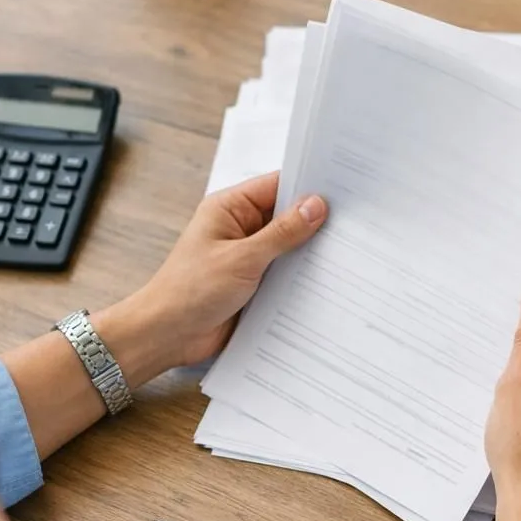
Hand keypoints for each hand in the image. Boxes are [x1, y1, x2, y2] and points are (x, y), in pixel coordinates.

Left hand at [114, 172, 327, 375]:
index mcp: (229, 208)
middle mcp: (240, 228)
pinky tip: (326, 281)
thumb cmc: (189, 291)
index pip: (277, 185)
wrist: (168, 335)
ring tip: (346, 253)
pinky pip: (284, 273)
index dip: (308, 185)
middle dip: (314, 222)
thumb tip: (315, 206)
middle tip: (352, 224)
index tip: (342, 190)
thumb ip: (282, 233)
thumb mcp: (242, 258)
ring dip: (309, 253)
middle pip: (286, 216)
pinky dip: (301, 276)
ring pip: (289, 247)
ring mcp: (248, 256)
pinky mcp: (254, 283)